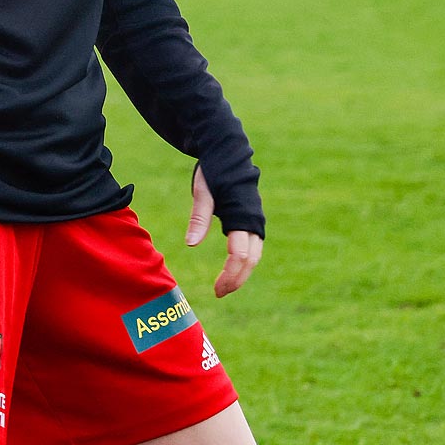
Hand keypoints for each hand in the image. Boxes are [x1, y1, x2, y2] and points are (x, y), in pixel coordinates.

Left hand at [186, 165, 263, 296]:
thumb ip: (199, 218)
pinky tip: (230, 268)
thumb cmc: (214, 171)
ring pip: (254, 255)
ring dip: (241, 273)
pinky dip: (242, 261)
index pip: (240, 256)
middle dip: (236, 279)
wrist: (227, 152)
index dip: (229, 275)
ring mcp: (254, 220)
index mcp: (241, 216)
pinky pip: (251, 246)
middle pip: (251, 260)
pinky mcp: (250, 219)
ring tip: (224, 286)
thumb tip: (190, 244)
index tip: (216, 290)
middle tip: (218, 293)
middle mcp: (253, 221)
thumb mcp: (203, 192)